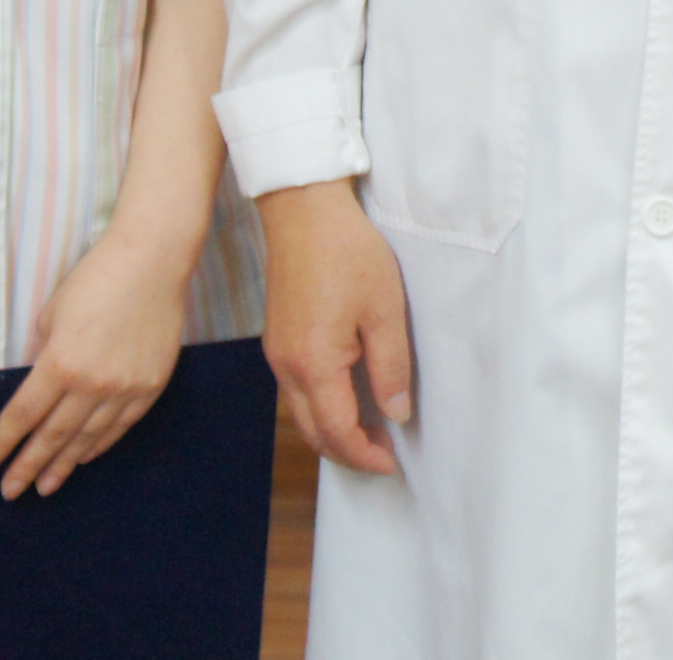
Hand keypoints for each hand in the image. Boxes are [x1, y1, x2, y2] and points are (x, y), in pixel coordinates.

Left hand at [0, 233, 188, 498]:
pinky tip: (83, 458)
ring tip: (45, 486)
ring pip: (86, 439)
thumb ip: (42, 355)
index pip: (22, 416)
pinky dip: (98, 446)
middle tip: (10, 492)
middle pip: (52, 436)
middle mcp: (91, 384)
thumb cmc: (95, 280)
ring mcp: (124, 389)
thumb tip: (35, 384)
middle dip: (27, 466)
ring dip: (62, 464)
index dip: (2, 443)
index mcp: (60, 363)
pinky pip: (119, 427)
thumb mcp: (52, 314)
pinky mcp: (149, 387)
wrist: (152, 263)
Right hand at [258, 179, 412, 475]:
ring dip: (333, 431)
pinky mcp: (276, 338)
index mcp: (314, 363)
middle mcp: (286, 366)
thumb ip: (391, 368)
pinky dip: (320, 406)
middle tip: (384, 454)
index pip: (338, 432)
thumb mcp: (384, 310)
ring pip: (302, 413)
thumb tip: (396, 413)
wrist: (304, 209)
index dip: (365, 455)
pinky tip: (346, 396)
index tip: (392, 463)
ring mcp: (277, 352)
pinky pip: (295, 389)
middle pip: (313, 432)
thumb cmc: (347, 252)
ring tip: (370, 429)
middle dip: (348, 452)